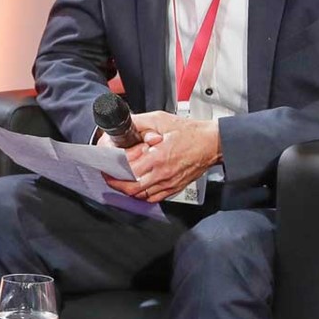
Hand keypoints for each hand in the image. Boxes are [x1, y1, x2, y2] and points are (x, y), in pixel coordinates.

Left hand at [106, 111, 221, 202]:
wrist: (212, 143)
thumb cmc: (190, 132)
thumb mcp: (160, 120)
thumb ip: (139, 123)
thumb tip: (122, 128)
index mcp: (158, 158)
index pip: (127, 170)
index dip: (114, 168)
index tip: (107, 163)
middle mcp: (162, 174)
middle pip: (130, 188)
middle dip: (115, 182)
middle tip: (109, 175)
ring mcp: (168, 183)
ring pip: (140, 195)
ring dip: (127, 189)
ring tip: (121, 179)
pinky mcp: (174, 188)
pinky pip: (153, 198)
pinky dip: (141, 194)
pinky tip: (138, 185)